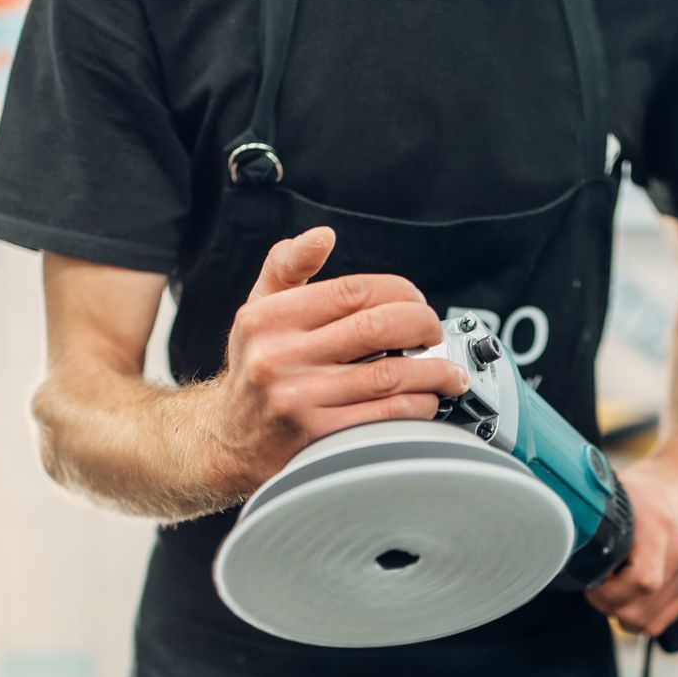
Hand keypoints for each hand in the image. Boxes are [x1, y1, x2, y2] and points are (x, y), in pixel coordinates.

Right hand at [210, 227, 469, 493]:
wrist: (229, 440)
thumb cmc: (256, 369)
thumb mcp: (258, 311)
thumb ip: (288, 267)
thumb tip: (322, 236)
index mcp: (268, 319)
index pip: (353, 291)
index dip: (399, 292)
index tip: (416, 300)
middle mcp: (279, 358)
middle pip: (377, 327)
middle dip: (422, 325)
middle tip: (435, 332)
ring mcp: (298, 400)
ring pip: (389, 375)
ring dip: (433, 371)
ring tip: (448, 371)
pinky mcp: (318, 438)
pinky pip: (386, 415)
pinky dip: (418, 405)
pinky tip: (426, 400)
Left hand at [585, 460, 677, 637]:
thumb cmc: (645, 490)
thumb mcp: (614, 494)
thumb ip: (590, 520)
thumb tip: (557, 541)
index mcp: (660, 527)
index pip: (641, 581)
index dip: (608, 593)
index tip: (592, 584)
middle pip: (640, 611)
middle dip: (609, 607)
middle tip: (597, 587)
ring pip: (648, 624)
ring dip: (623, 614)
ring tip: (615, 589)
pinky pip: (660, 622)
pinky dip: (639, 616)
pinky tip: (631, 594)